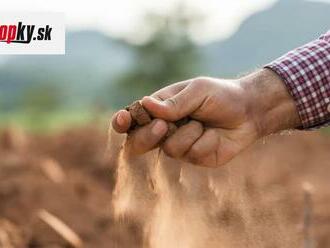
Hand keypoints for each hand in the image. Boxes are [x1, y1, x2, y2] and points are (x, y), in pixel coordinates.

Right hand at [111, 69, 299, 166]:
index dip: (123, 122)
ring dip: (189, 134)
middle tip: (163, 126)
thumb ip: (174, 102)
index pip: (134, 118)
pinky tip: (214, 135)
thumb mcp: (198, 91)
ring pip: (169, 149)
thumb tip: (145, 104)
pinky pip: (191, 154)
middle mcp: (165, 129)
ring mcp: (179, 145)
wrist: (249, 112)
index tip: (121, 121)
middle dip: (148, 136)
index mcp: (161, 108)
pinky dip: (205, 142)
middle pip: (139, 142)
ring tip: (204, 123)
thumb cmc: (221, 95)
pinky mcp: (194, 157)